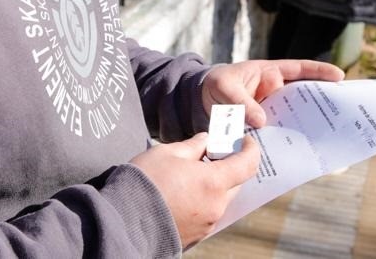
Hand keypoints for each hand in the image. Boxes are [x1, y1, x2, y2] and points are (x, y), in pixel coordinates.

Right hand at [131, 132, 259, 247]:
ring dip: (214, 184)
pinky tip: (184, 192)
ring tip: (193, 173)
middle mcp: (216, 206)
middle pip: (236, 183)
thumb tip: (206, 141)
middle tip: (214, 153)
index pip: (248, 164)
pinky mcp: (196, 235)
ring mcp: (207, 223)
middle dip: (230, 166)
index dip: (251, 149)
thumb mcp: (168, 152)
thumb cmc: (146, 181)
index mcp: (214, 182)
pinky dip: (203, 200)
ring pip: (221, 199)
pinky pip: (208, 213)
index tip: (246, 140)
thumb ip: (194, 145)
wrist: (124, 220)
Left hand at [202, 60, 344, 128]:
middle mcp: (274, 90)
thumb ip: (241, 102)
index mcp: (269, 72)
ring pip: (292, 115)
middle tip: (338, 113)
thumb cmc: (215, 84)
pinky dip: (284, 139)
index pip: (299, 70)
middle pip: (301, 95)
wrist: (200, 100)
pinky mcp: (263, 126)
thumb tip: (261, 121)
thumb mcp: (225, 87)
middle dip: (319, 103)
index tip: (339, 76)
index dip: (319, 72)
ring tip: (320, 137)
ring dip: (303, 124)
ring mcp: (270, 108)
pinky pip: (278, 131)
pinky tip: (291, 151)